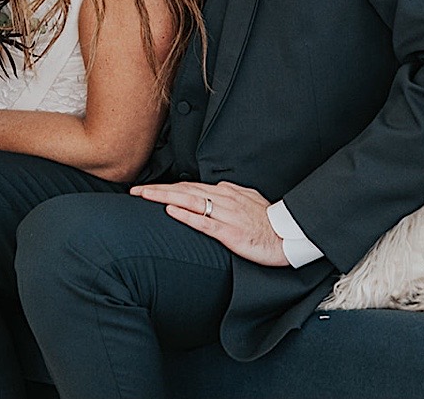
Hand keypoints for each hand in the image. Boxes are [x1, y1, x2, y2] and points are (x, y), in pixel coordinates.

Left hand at [130, 181, 290, 266]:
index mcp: (226, 192)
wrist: (288, 236)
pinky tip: (170, 211)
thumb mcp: (247, 200)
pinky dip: (185, 215)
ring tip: (144, 196)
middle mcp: (224, 199)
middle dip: (157, 190)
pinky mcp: (230, 232)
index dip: (166, 188)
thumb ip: (229, 195)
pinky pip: (204, 222)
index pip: (190, 187)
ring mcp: (226, 215)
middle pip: (184, 190)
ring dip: (164, 197)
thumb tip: (214, 191)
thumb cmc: (268, 221)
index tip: (148, 189)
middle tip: (135, 191)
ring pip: (189, 201)